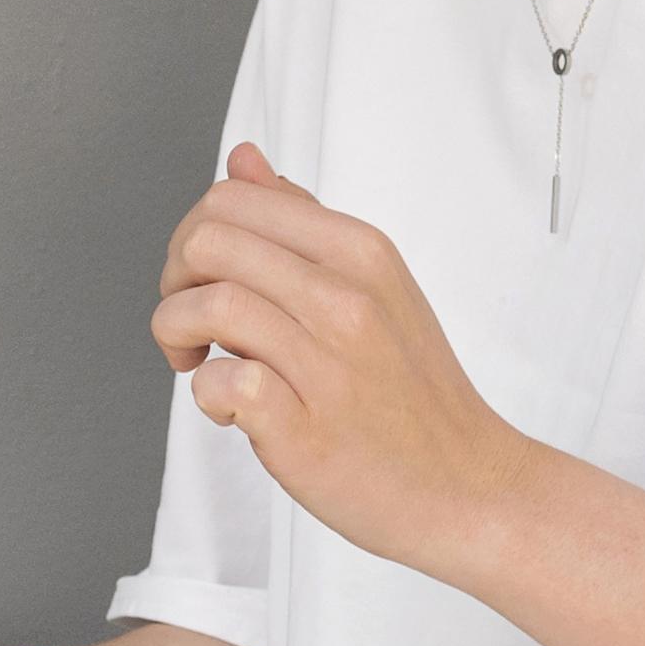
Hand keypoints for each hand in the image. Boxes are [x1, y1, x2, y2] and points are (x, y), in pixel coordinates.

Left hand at [152, 143, 546, 579]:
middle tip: (192, 324)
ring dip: (176, 335)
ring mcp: (328, 365)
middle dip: (174, 279)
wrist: (470, 486)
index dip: (191, 236)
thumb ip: (301, 221)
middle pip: (207, 241)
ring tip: (198, 363)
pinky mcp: (305, 430)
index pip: (232, 199)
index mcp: (359, 250)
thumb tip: (243, 159)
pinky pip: (222, 382)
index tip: (202, 281)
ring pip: (208, 305)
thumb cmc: (410, 391)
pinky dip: (206, 393)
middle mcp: (346, 298)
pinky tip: (229, 409)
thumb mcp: (373, 283)